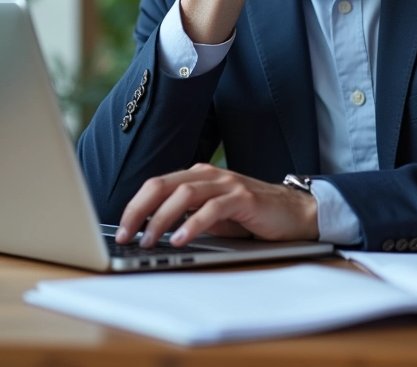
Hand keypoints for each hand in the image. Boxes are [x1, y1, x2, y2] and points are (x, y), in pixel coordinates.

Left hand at [115, 163, 318, 247]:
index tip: (121, 229)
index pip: (157, 185)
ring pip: (184, 194)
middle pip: (162, 185)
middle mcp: (209, 175)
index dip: (135, 206)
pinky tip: (180, 240)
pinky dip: (192, 224)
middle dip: (139, 210)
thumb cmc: (252, 216)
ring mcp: (227, 184)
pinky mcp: (243, 198)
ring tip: (148, 241)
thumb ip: (187, 217)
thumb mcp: (213, 216)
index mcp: (198, 176)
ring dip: (161, 219)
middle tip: (125, 235)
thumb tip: (152, 233)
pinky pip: (212, 209)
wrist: (294, 213)